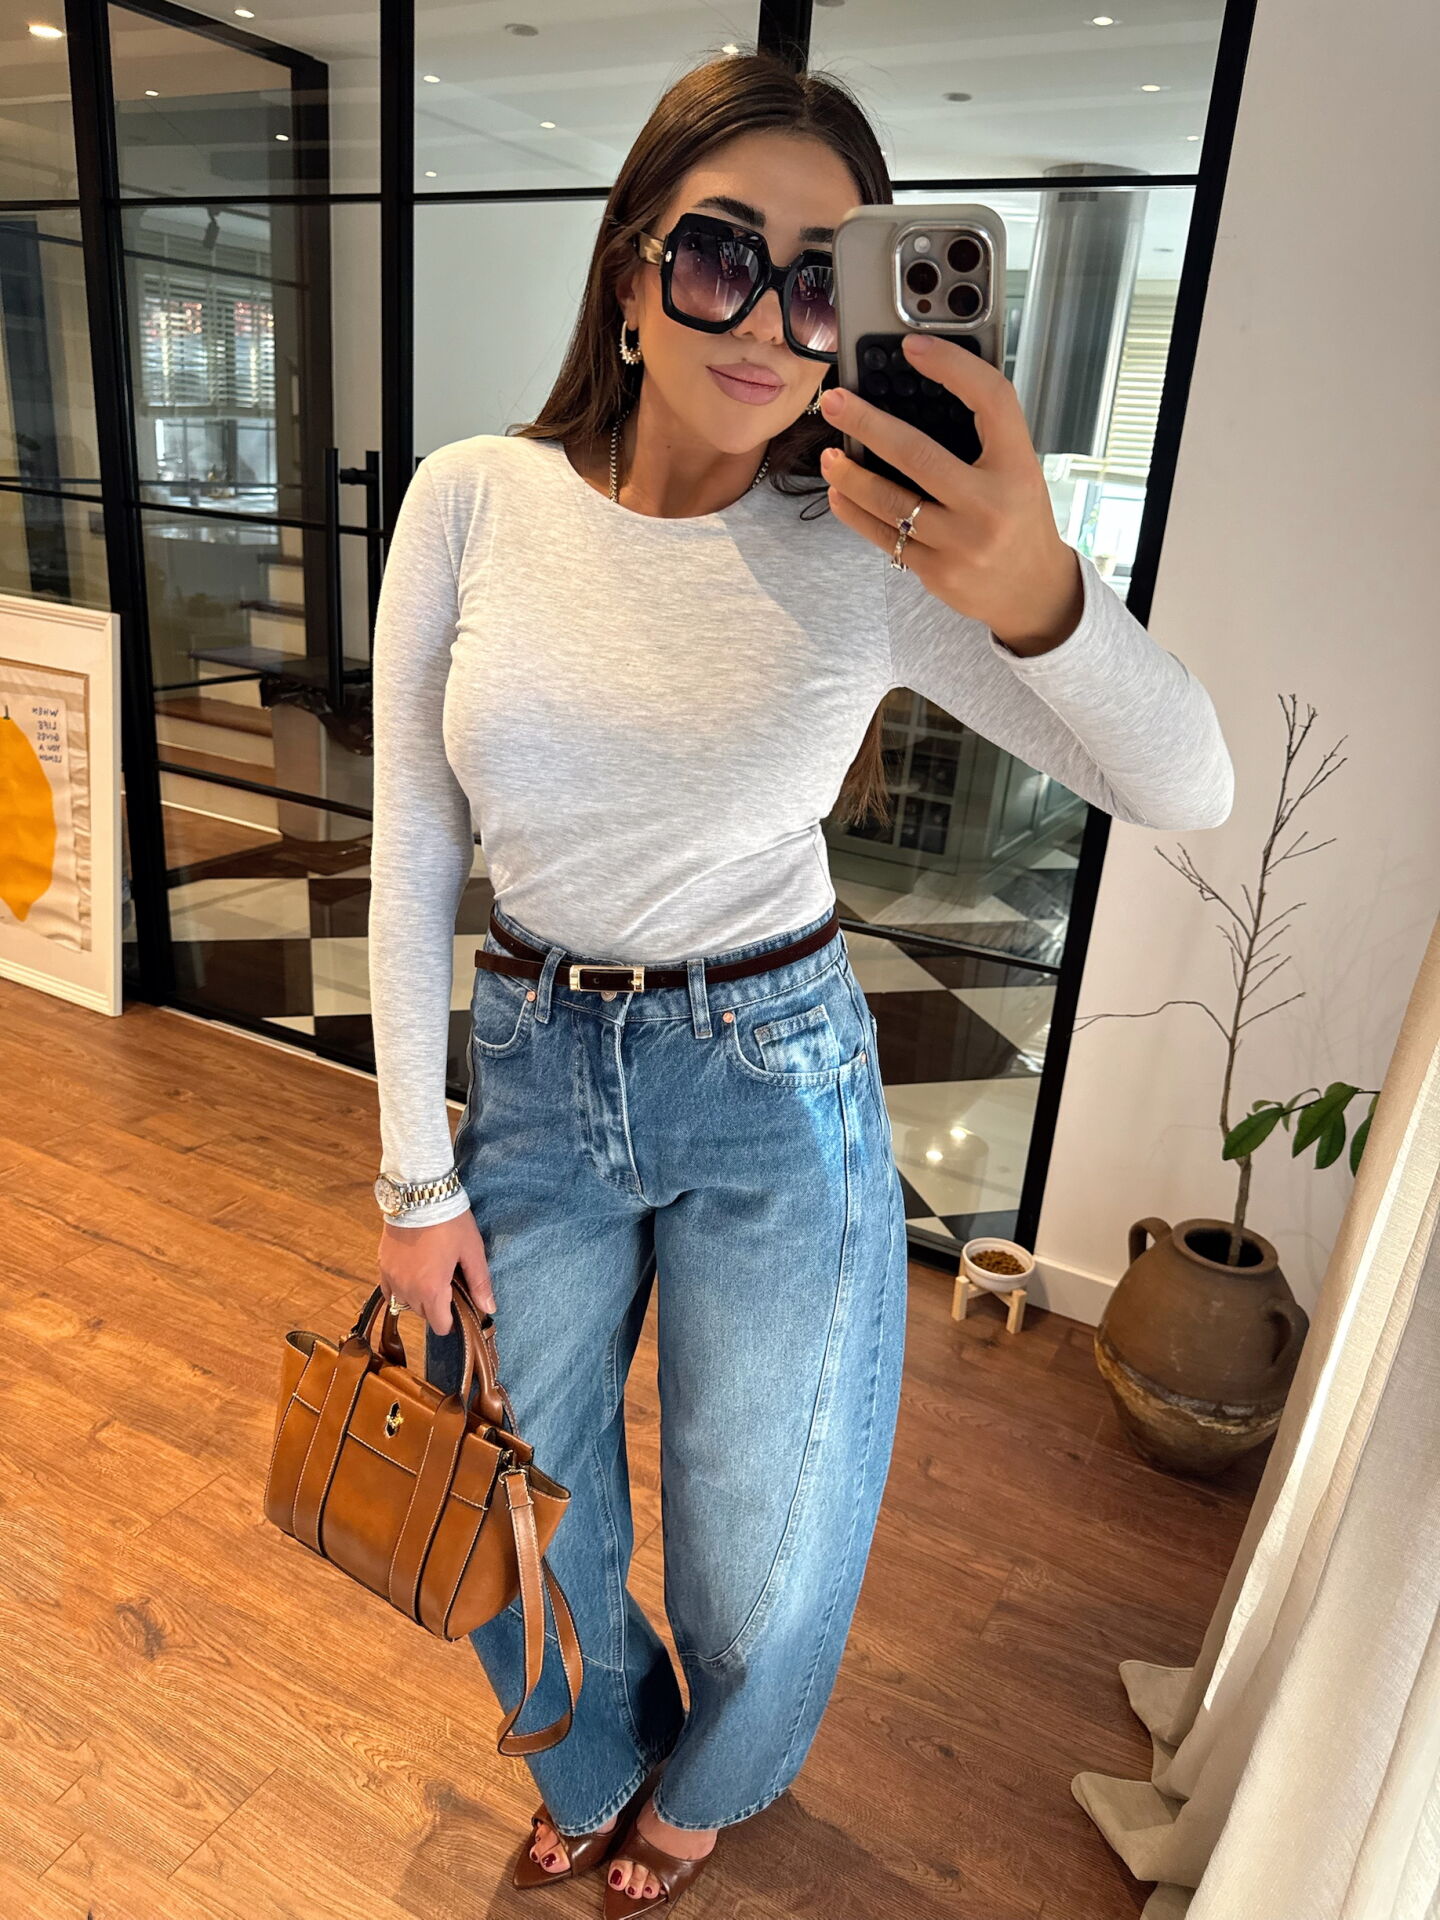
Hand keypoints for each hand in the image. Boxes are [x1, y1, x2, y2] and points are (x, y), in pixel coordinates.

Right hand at [378, 1207, 495, 1332]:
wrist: (420, 1196)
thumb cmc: (450, 1223)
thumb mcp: (472, 1251)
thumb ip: (480, 1282)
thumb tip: (489, 1308)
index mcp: (432, 1290)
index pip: (440, 1326)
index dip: (452, 1321)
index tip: (459, 1305)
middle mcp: (408, 1289)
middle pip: (423, 1315)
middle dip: (437, 1307)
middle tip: (449, 1285)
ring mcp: (392, 1278)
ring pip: (405, 1303)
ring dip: (418, 1298)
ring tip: (431, 1276)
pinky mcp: (383, 1265)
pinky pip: (389, 1290)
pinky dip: (401, 1289)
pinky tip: (412, 1275)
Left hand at [817, 333, 1084, 655]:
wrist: (1034, 591)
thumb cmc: (1019, 519)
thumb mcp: (1019, 470)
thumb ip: (985, 437)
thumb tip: (915, 395)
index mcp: (1018, 467)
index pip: (991, 400)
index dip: (952, 367)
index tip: (913, 347)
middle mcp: (991, 504)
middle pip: (918, 453)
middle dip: (868, 423)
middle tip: (835, 401)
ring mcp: (961, 543)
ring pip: (890, 501)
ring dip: (850, 475)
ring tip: (829, 455)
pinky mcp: (937, 572)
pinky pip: (884, 537)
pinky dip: (855, 513)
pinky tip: (839, 495)